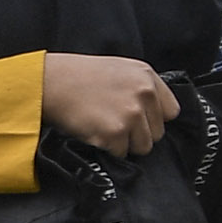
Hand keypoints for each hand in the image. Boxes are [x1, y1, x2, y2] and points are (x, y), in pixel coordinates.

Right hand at [40, 52, 176, 157]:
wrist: (50, 82)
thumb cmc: (78, 77)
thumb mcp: (118, 69)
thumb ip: (140, 88)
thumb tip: (152, 114)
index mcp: (147, 76)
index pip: (171, 112)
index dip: (153, 119)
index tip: (139, 121)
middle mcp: (144, 93)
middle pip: (157, 133)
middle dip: (138, 134)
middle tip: (114, 124)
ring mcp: (132, 114)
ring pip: (142, 147)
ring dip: (124, 144)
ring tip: (103, 129)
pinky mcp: (116, 132)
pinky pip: (121, 153)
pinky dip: (107, 148)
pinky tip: (93, 132)